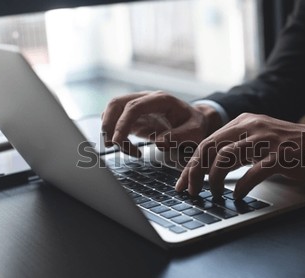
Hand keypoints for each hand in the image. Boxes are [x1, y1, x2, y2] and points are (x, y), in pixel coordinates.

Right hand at [101, 91, 220, 156]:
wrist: (196, 122)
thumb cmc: (195, 125)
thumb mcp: (194, 132)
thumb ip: (178, 137)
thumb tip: (159, 143)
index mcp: (161, 99)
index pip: (133, 106)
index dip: (122, 123)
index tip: (118, 141)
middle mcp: (147, 99)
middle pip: (116, 104)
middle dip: (108, 124)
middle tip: (112, 145)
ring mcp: (139, 107)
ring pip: (113, 113)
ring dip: (112, 131)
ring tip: (128, 151)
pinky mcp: (136, 118)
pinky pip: (119, 124)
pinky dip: (119, 137)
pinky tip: (134, 150)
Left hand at [175, 113, 304, 198]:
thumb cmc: (290, 146)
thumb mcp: (258, 140)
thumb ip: (236, 149)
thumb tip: (208, 170)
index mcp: (243, 123)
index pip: (207, 142)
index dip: (191, 164)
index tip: (183, 182)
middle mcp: (251, 127)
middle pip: (210, 148)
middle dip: (195, 172)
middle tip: (190, 191)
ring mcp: (266, 140)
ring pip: (226, 158)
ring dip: (215, 179)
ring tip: (214, 193)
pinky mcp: (280, 156)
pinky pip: (254, 172)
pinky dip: (242, 186)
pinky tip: (238, 195)